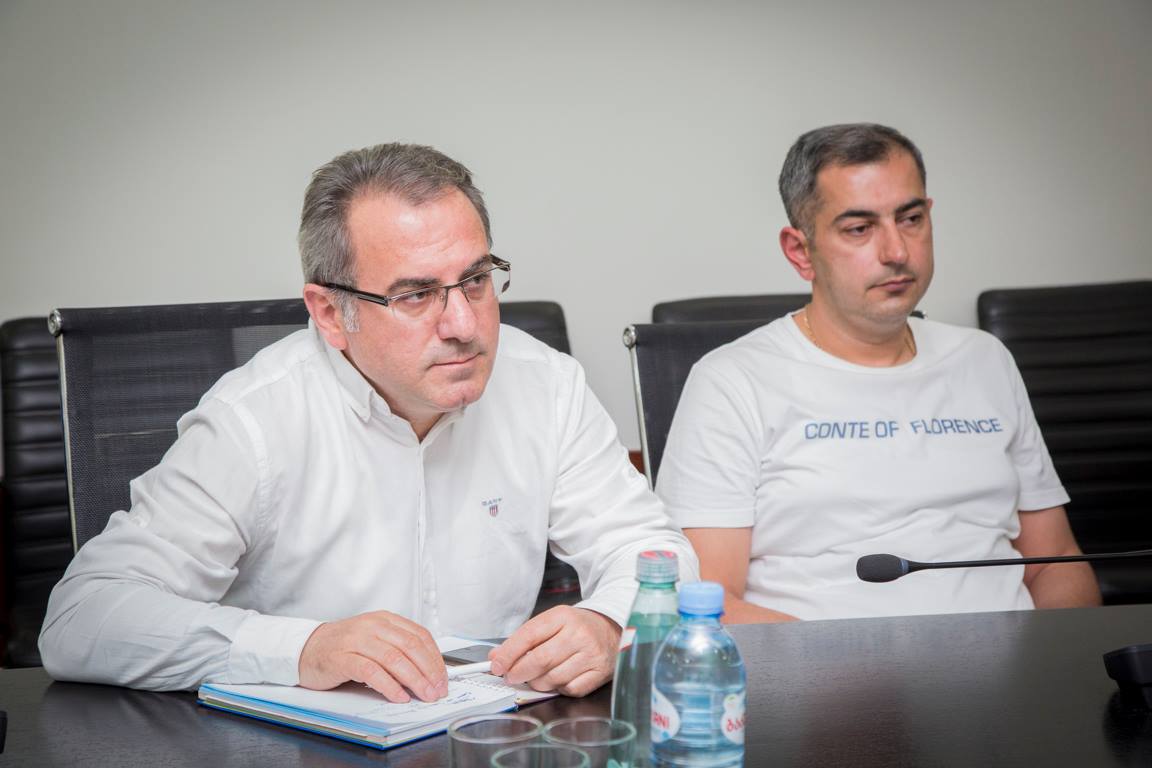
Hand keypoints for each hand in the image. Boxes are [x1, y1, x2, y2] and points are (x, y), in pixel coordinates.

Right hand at [298, 611, 447, 702]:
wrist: (306, 648)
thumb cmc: (343, 647)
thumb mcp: (375, 641)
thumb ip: (398, 650)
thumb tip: (427, 672)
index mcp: (385, 620)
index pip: (419, 636)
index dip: (435, 658)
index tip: (443, 677)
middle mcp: (373, 626)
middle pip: (410, 647)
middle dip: (429, 671)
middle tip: (437, 689)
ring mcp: (357, 640)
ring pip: (394, 659)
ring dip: (414, 680)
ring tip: (424, 694)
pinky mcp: (342, 658)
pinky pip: (371, 672)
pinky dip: (388, 685)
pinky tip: (398, 696)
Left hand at [488, 606, 620, 696]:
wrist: (613, 628)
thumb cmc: (578, 627)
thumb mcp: (552, 623)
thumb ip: (525, 638)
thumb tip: (497, 657)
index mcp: (563, 616)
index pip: (529, 635)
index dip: (509, 653)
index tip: (496, 665)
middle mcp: (579, 635)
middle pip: (539, 660)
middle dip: (519, 672)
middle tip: (510, 676)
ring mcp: (591, 655)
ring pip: (552, 679)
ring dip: (537, 683)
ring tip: (537, 677)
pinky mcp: (599, 673)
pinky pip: (570, 690)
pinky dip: (559, 689)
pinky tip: (559, 679)